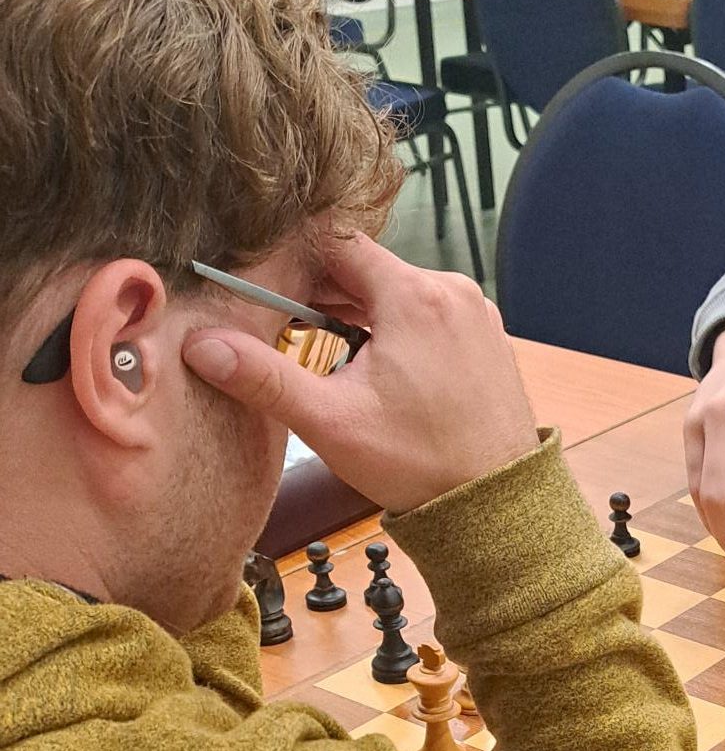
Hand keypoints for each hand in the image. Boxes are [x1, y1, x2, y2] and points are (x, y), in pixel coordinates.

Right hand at [181, 231, 538, 514]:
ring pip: (399, 292)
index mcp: (413, 295)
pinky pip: (431, 315)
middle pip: (368, 269)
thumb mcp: (332, 422)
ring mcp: (476, 313)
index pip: (337, 244)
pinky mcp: (487, 338)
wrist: (496, 505)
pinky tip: (381, 371)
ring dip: (362, 314)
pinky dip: (399, 330)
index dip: (294, 261)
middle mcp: (451, 291)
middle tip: (289, 330)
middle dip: (325, 294)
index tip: (265, 285)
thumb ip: (264, 377)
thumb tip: (201, 346)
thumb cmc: (421, 466)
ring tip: (334, 356)